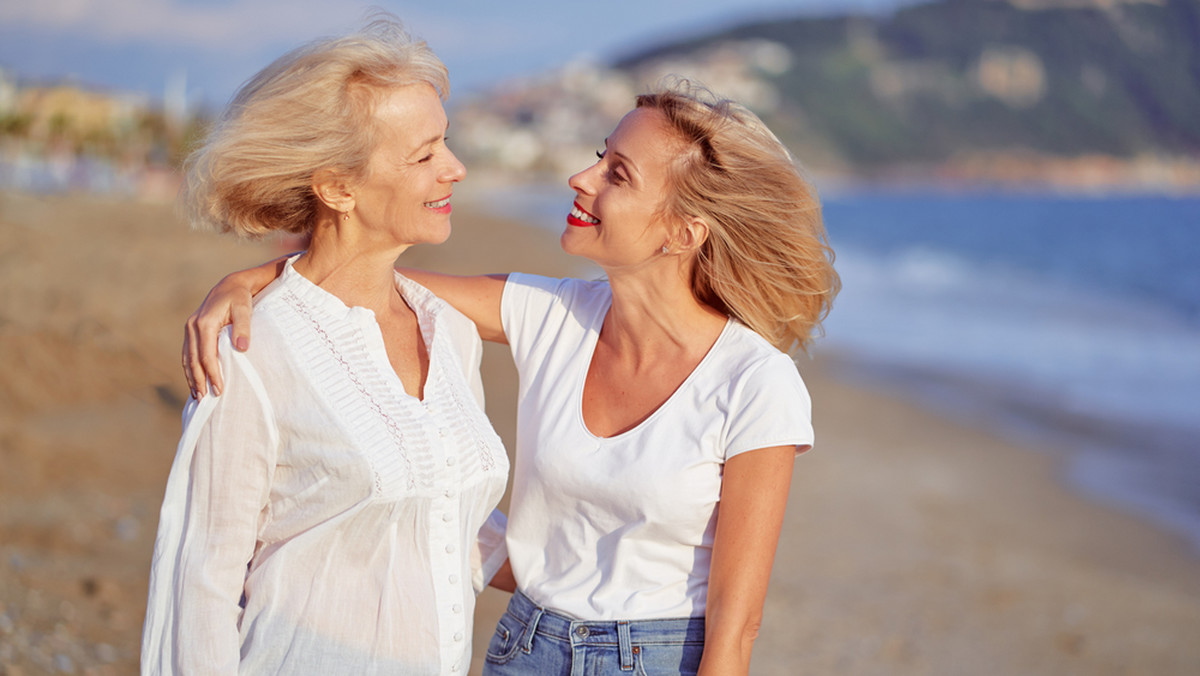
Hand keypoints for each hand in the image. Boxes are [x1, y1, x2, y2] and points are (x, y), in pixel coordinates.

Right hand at [183, 273, 255, 397]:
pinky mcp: (191, 331)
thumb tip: (242, 347)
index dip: (212, 373)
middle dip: (199, 380)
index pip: (207, 354)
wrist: (230, 285)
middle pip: (193, 359)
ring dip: (191, 377)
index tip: (219, 389)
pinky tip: (194, 380)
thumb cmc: (240, 298)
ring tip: (197, 396)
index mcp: (205, 323)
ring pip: (187, 358)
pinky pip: (187, 353)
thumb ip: (244, 327)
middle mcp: (193, 326)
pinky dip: (190, 368)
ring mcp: (190, 329)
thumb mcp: (245, 309)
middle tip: (206, 399)